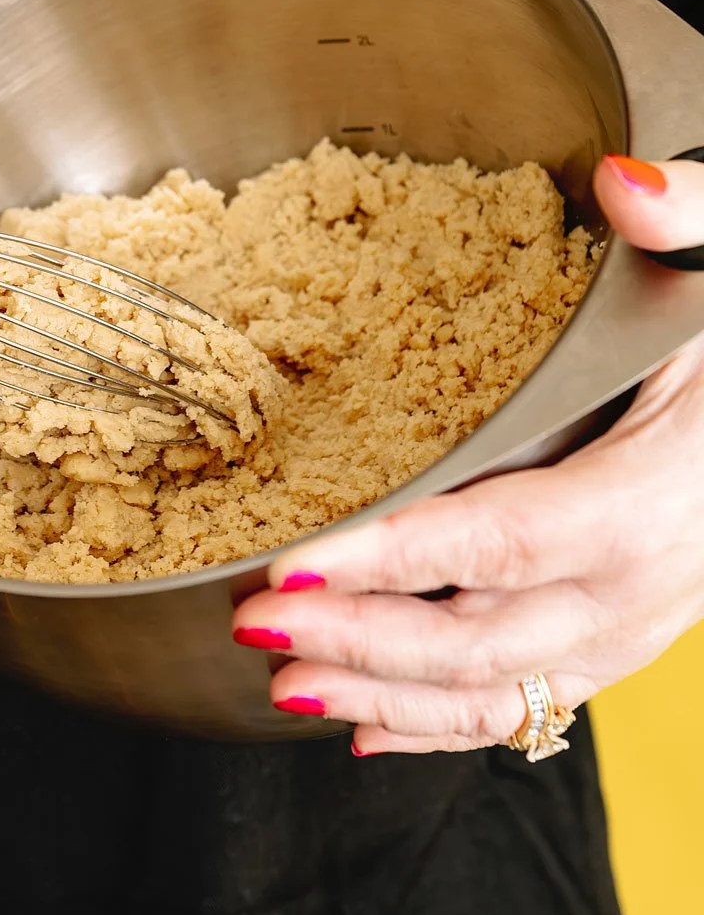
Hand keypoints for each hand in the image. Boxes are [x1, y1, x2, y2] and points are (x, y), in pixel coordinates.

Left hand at [231, 155, 703, 753]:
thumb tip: (620, 184)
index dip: (395, 557)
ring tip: (284, 682)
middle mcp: (637, 588)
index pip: (506, 538)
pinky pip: (527, 710)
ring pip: (494, 691)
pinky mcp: (615, 648)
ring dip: (382, 693)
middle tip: (254, 619)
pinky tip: (368, 729)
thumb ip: (686, 220)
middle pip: (480, 635)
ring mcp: (627, 634)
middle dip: (357, 634)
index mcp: (648, 498)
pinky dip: (441, 728)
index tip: (295, 564)